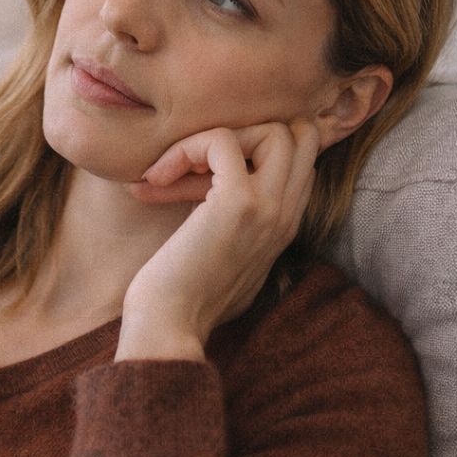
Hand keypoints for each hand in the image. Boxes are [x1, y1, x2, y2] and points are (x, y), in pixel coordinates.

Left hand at [115, 120, 318, 362]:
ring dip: (214, 138)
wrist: (166, 327)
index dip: (250, 150)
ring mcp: (270, 208)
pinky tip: (155, 180)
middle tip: (195, 164)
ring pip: (276, 129)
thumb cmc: (178, 294)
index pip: (298, 158)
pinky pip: (223, 139)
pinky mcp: (239, 202)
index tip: (199, 174)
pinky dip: (184, 149)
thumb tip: (210, 186)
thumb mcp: (217, 248)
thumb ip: (233, 218)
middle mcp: (286, 215)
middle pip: (301, 136)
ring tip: (172, 171)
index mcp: (283, 225)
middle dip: (245, 132)